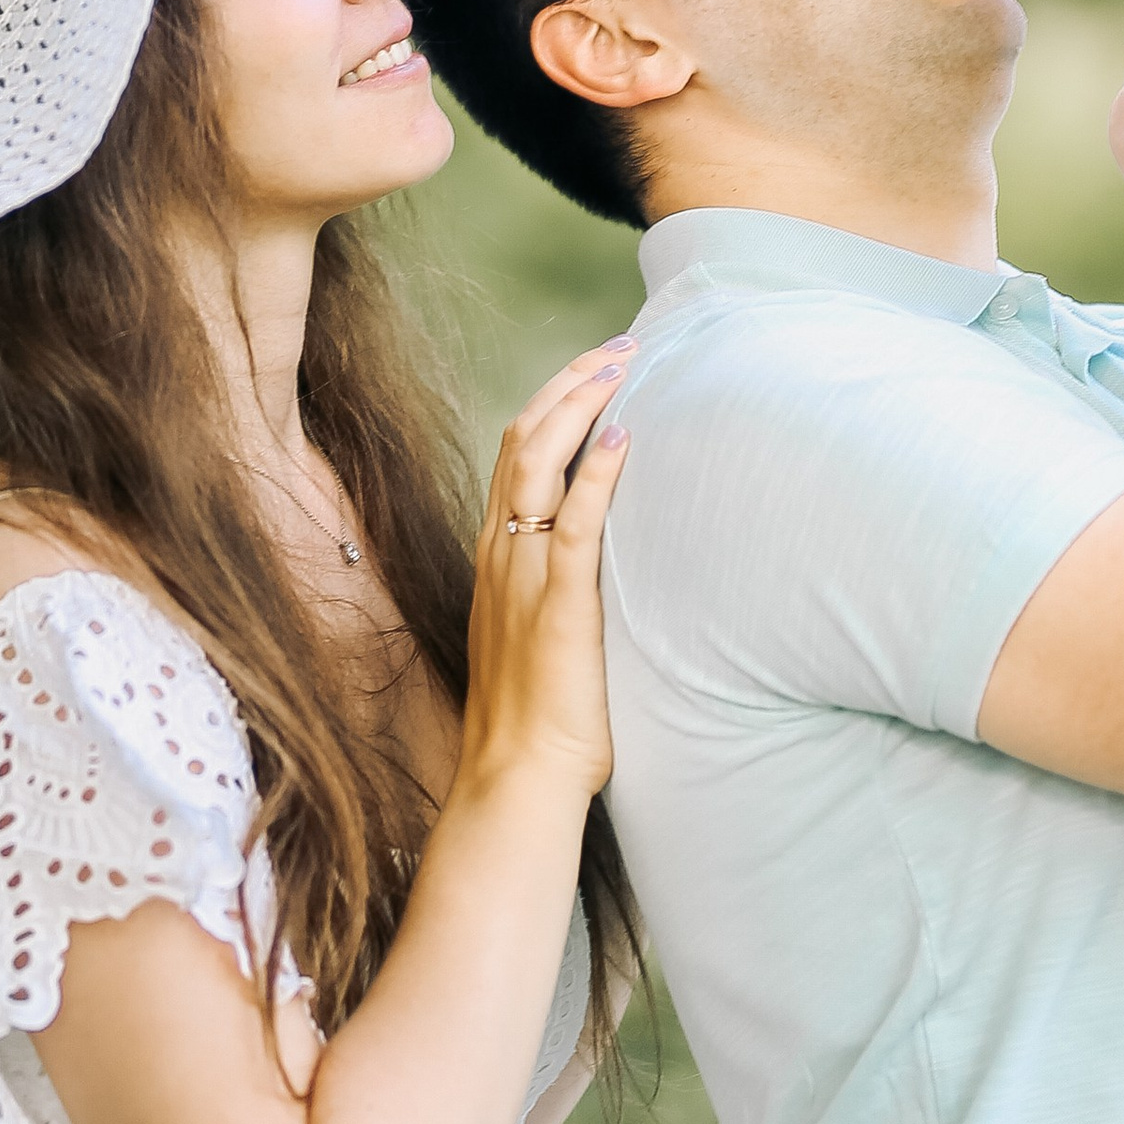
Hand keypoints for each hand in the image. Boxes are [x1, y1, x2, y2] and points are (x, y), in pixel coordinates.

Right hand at [460, 339, 635, 805]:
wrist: (516, 777)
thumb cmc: (538, 719)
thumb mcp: (539, 633)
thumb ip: (556, 588)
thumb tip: (602, 560)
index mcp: (497, 557)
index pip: (515, 454)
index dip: (552, 401)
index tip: (595, 367)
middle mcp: (503, 554)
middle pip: (522, 440)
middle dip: (570, 383)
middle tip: (619, 346)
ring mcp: (525, 577)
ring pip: (538, 465)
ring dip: (581, 405)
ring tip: (622, 366)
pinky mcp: (558, 606)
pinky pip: (574, 524)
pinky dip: (598, 473)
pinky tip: (625, 435)